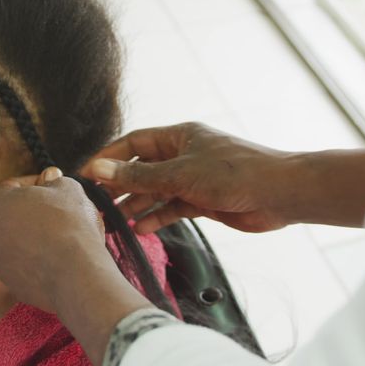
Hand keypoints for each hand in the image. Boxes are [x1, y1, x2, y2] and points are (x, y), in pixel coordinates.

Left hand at [0, 167, 108, 312]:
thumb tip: (49, 179)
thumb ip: (54, 181)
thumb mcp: (68, 188)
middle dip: (33, 213)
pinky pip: (23, 267)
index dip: (35, 185)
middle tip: (60, 214)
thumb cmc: (70, 223)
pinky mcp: (11, 284)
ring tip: (63, 240)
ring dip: (34, 239)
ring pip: (16, 244)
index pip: (11, 187)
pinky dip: (37, 262)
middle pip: (11, 217)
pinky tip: (60, 261)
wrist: (75, 274)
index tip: (54, 189)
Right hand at [81, 122, 302, 233]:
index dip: (108, 158)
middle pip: (142, 168)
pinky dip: (157, 217)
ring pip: (156, 191)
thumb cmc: (235, 173)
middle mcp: (183, 155)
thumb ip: (138, 176)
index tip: (85, 175)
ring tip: (112, 221)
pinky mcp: (204, 200)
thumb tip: (99, 169)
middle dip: (119, 185)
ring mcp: (193, 178)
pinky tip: (140, 228)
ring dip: (136, 204)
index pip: (133, 143)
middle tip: (95, 203)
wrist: (280, 194)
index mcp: (178, 136)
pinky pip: (172, 207)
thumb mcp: (180, 174)